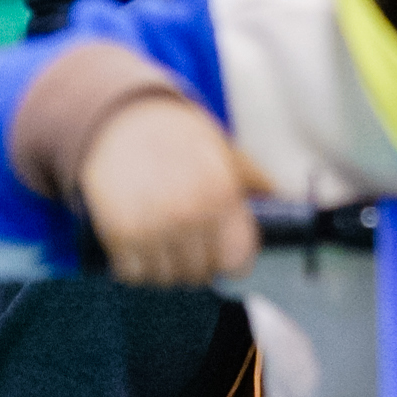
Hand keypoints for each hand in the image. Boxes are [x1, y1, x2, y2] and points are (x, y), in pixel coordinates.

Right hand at [79, 97, 263, 285]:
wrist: (122, 118)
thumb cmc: (177, 134)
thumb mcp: (224, 149)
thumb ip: (253, 177)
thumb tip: (276, 199)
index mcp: (222, 196)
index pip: (237, 262)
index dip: (231, 262)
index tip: (223, 257)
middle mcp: (190, 216)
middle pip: (199, 274)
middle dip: (195, 265)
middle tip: (187, 249)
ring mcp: (153, 228)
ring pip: (165, 278)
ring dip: (164, 269)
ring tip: (162, 249)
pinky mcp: (119, 233)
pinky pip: (132, 273)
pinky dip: (134, 269)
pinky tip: (137, 253)